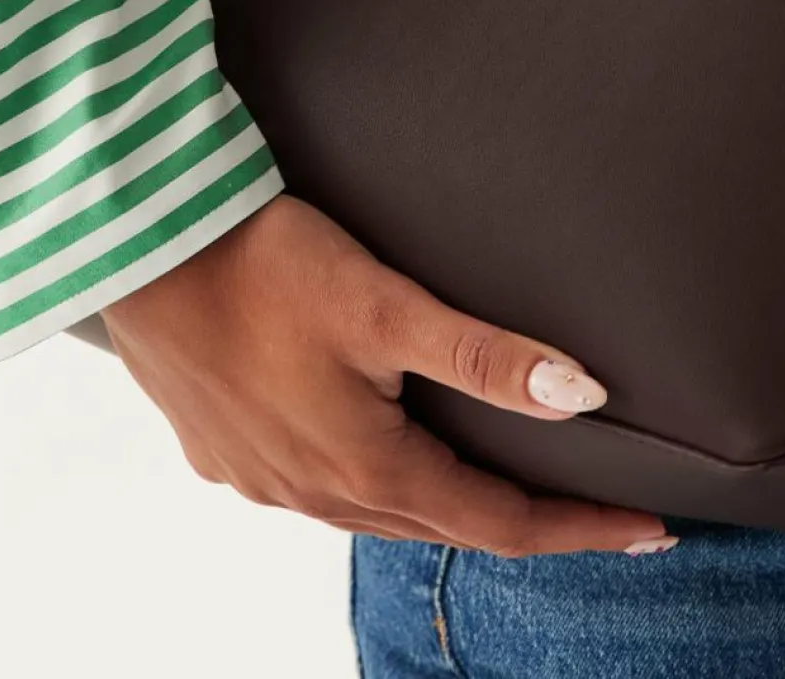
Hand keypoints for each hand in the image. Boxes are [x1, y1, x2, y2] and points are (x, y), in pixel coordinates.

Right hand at [99, 192, 676, 556]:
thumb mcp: (383, 302)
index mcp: (365, 467)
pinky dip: (369, 486)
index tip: (650, 533)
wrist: (134, 251)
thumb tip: (584, 394)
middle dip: (527, 525)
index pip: (499, 523)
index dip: (579, 530)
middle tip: (597, 515)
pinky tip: (374, 455)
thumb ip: (482, 353)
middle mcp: (314, 492)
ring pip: (377, 515)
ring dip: (444, 508)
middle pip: (443, 526)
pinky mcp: (223, 453)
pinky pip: (315, 491)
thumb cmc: (259, 262)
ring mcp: (262, 481)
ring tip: (500, 489)